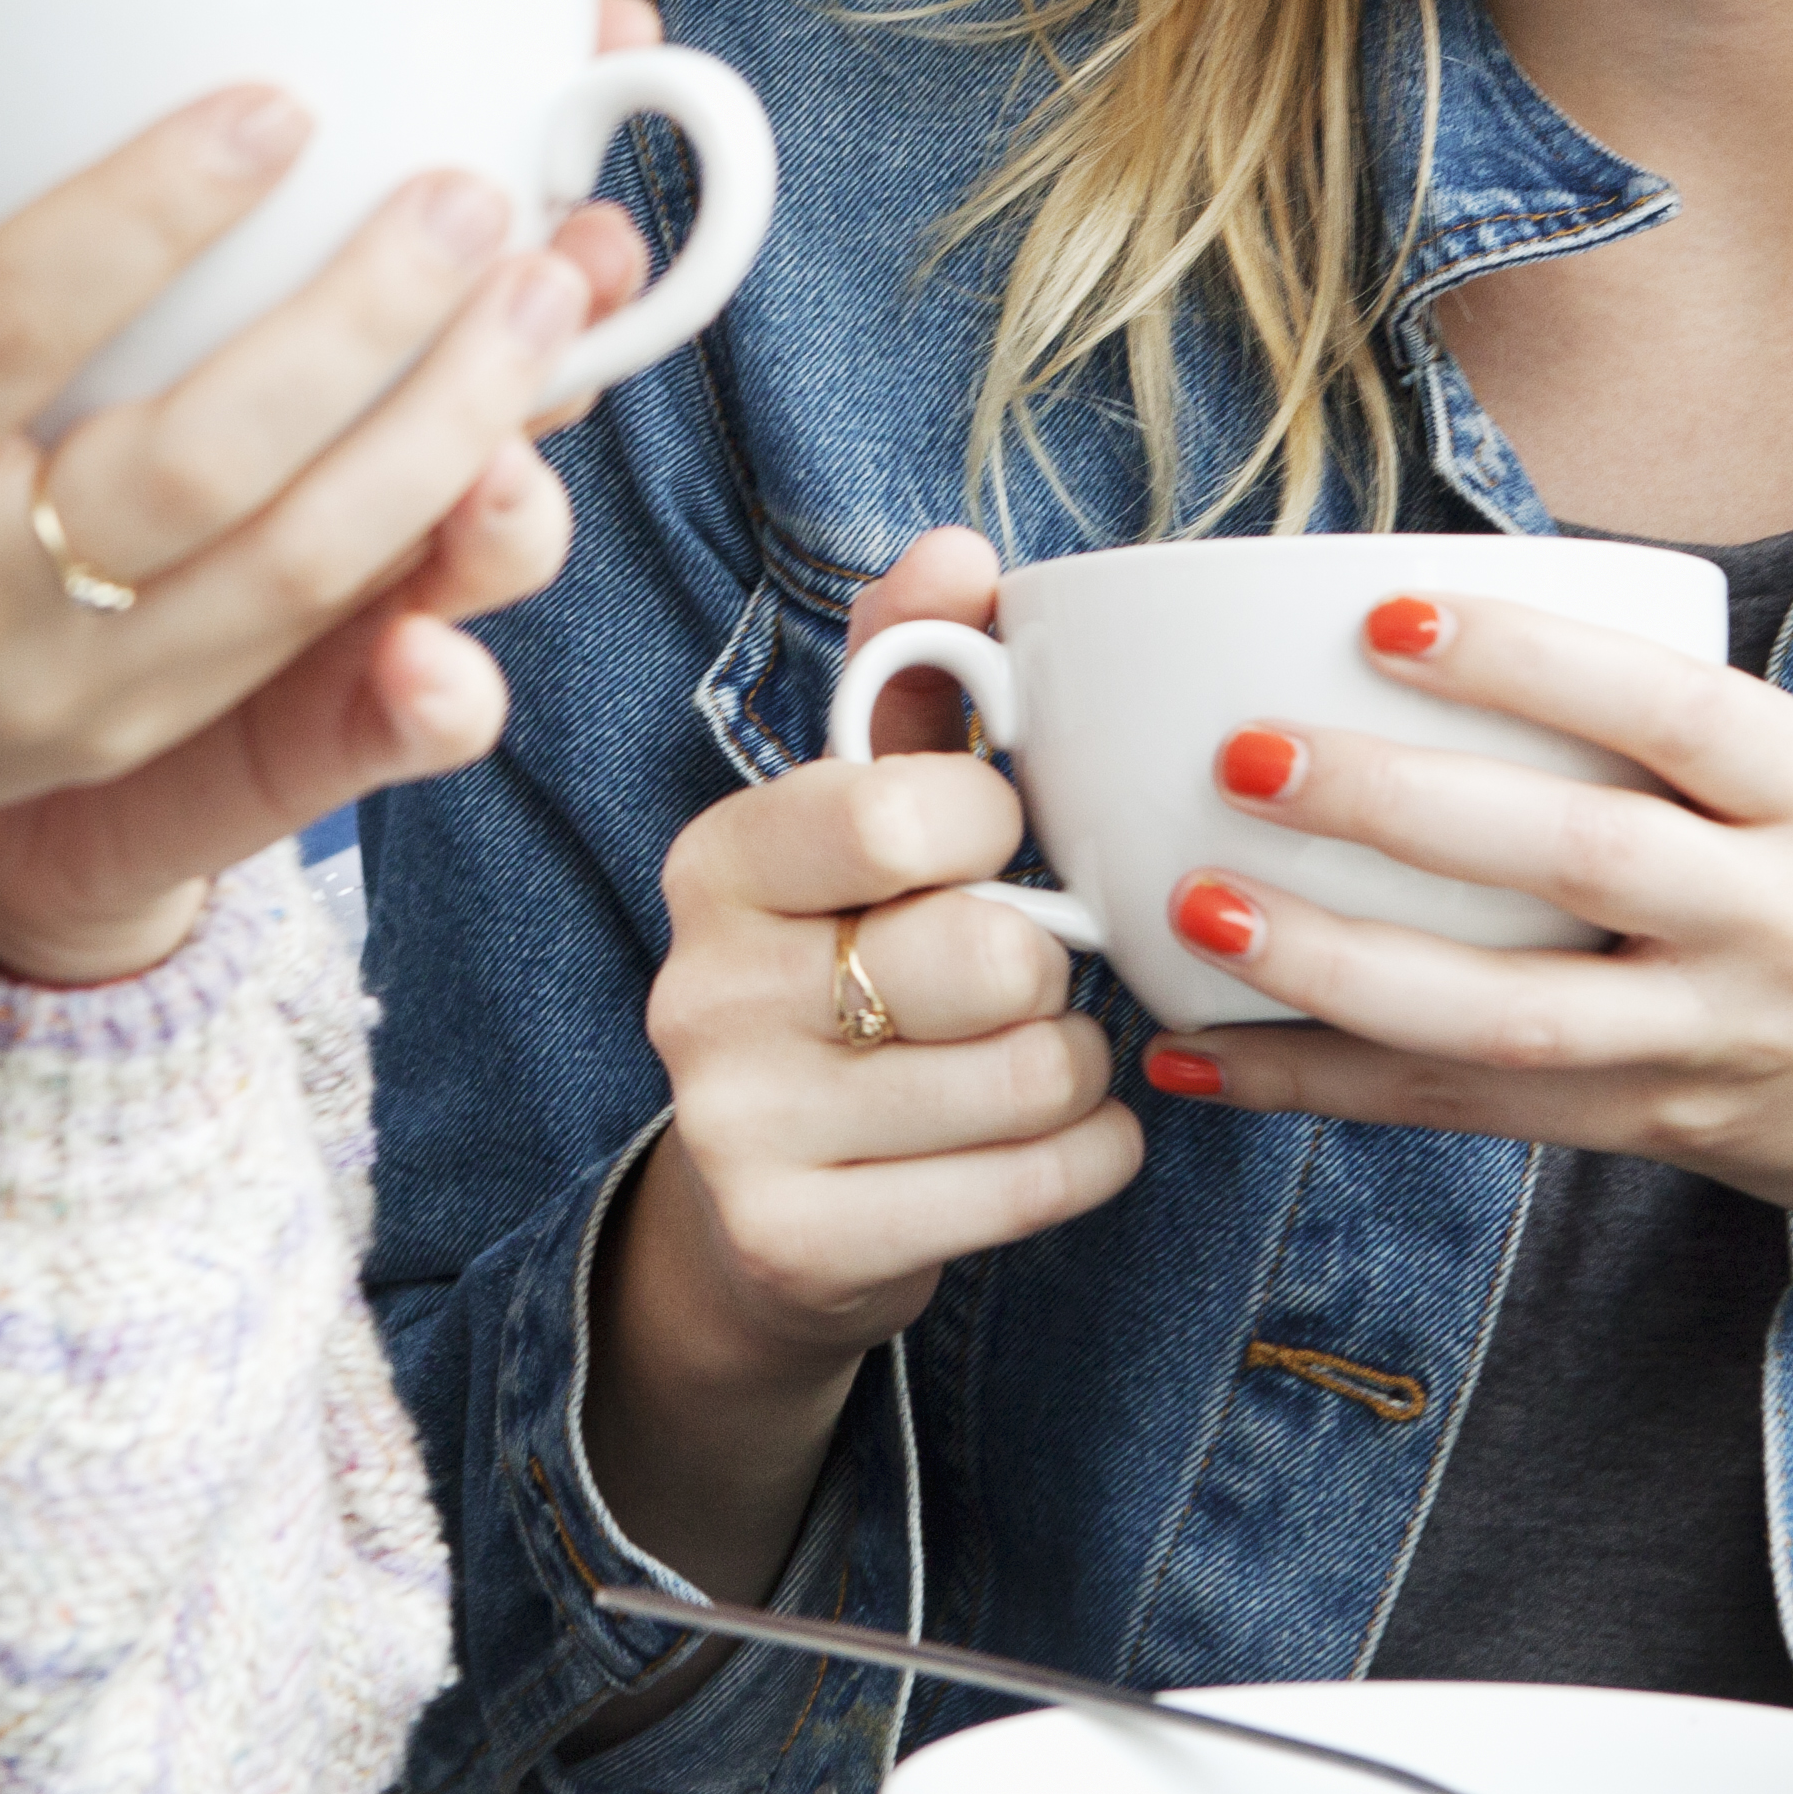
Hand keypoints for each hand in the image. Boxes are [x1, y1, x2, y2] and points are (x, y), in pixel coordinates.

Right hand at [0, 36, 640, 1046]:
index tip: (274, 101)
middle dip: (355, 323)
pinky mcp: (144, 729)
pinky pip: (313, 630)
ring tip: (557, 280)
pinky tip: (523, 410)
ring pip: (293, 564)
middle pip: (192, 463)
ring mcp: (66, 688)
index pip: (0, 334)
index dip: (140, 218)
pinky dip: (430, 521)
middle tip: (476, 188)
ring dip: (445, 424)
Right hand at [586, 529, 1143, 1605]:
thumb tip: (959, 549)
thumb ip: (916, 677)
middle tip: (1020, 976)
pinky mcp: (800, 1244)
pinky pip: (1039, 1182)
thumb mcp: (862, 822)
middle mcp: (700, 992)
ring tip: (1031, 1058)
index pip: (910, 810)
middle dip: (1050, 965)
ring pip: (1029, 1074)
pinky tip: (1053, 1139)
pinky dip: (1092, 1154)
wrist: (765, 1219)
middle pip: (989, 955)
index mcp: (716, 862)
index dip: (999, 827)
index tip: (989, 849)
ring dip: (1079, 1065)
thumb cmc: (846, 973)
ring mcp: (739, 1128)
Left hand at [1136, 592, 1792, 1392]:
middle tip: (1244, 755)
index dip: (1536, 664)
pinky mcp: (1669, 1137)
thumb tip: (1461, 645)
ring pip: (1508, 1019)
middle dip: (1398, 810)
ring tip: (1197, 914)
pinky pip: (1478, 1114)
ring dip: (1336, 970)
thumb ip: (1694, 749)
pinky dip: (1329, 1088)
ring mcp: (1723, 1045)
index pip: (1681, 715)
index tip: (1390, 618)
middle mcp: (1784, 926)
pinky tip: (1204, 1065)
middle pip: (1577, 861)